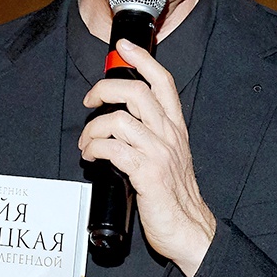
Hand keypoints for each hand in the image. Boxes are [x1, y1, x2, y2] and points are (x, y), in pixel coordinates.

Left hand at [80, 40, 216, 276]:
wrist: (190, 229)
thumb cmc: (175, 197)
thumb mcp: (169, 157)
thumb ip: (151, 137)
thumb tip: (118, 123)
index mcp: (175, 129)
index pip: (162, 82)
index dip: (142, 59)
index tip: (124, 47)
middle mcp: (169, 135)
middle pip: (136, 92)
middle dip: (104, 90)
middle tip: (90, 101)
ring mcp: (159, 153)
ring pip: (118, 120)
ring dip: (92, 129)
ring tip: (86, 143)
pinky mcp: (146, 173)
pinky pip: (112, 148)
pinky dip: (93, 148)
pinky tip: (91, 157)